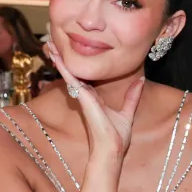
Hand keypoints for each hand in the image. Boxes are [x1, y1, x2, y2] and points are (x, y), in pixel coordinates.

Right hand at [46, 38, 144, 158]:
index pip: (84, 78)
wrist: (112, 148)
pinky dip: (63, 67)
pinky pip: (70, 79)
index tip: (73, 52)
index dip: (79, 65)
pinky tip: (56, 56)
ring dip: (60, 59)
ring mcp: (83, 97)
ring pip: (69, 73)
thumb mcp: (127, 113)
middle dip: (65, 59)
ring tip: (51, 44)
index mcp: (95, 99)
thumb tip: (141, 81)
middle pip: (74, 73)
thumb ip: (132, 97)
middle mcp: (86, 97)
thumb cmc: (116, 137)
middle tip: (56, 42)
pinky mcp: (82, 98)